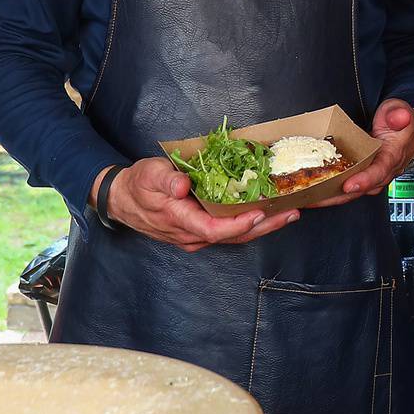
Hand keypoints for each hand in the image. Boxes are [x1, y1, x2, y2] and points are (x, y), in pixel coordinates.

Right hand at [103, 157, 300, 252]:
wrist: (122, 200)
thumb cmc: (138, 184)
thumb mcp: (148, 175)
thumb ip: (165, 180)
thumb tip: (183, 185)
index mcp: (180, 221)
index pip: (214, 229)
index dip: (239, 224)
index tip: (260, 213)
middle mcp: (191, 235)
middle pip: (233, 237)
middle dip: (264, 227)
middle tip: (291, 214)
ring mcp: (196, 237)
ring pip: (234, 238)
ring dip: (262, 227)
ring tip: (289, 214)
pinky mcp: (200, 232)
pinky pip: (229, 233)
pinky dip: (250, 225)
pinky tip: (268, 214)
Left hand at [308, 98, 413, 205]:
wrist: (409, 132)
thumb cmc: (402, 122)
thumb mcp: (401, 111)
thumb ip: (399, 114)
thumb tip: (399, 117)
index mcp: (392, 156)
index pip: (379, 171)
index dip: (364, 180)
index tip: (348, 185)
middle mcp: (383, 171)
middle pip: (361, 189)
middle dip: (338, 195)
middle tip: (315, 198)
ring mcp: (373, 176)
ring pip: (352, 192)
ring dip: (331, 197)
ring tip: (309, 198)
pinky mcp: (364, 176)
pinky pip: (348, 187)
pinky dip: (331, 191)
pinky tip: (314, 192)